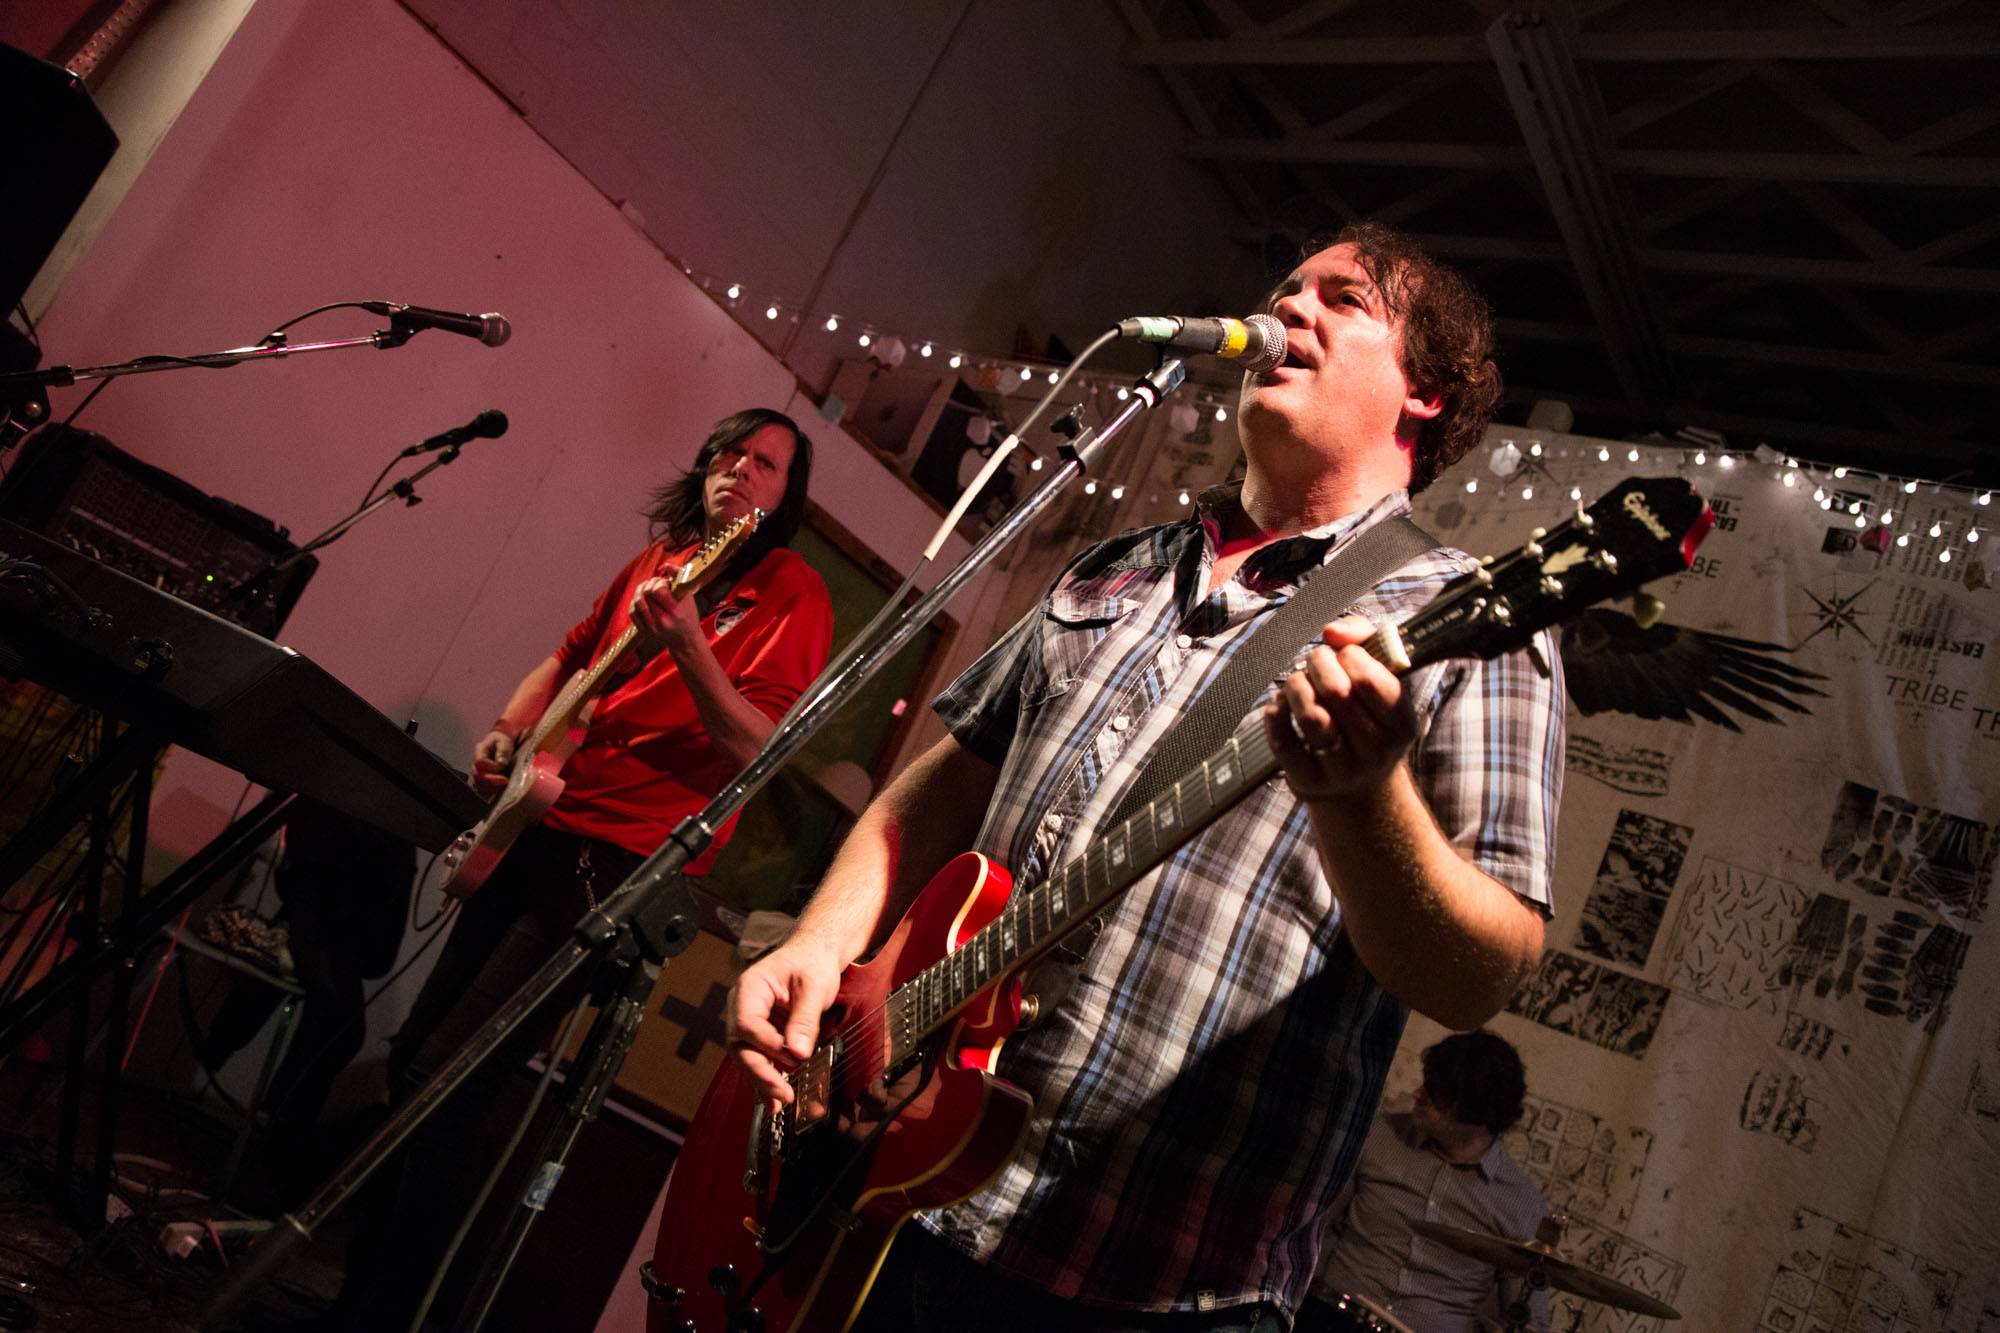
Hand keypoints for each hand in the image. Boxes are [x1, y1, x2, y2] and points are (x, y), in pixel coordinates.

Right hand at [471, 729, 515, 792]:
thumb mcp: (504, 742)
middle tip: (505, 780)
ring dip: (491, 787)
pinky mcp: (482, 779)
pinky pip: (482, 789)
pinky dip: (491, 791)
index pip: (479, 762)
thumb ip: (503, 751)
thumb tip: (500, 763)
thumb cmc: (501, 741)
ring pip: (479, 784)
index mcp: (479, 750)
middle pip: (477, 775)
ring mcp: (477, 772)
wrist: (499, 743)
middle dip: (491, 780)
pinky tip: (501, 789)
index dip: (489, 767)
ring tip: (504, 785)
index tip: (501, 767)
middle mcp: (475, 763)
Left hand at [629, 575, 702, 659]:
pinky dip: (635, 603)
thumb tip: (666, 565)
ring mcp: (653, 627)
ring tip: (647, 590)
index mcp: (676, 611)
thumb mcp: (689, 596)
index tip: (665, 583)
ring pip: (637, 602)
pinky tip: (643, 600)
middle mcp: (663, 620)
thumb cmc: (689, 615)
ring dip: (641, 592)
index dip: (659, 582)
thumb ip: (678, 577)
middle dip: (650, 584)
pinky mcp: (645, 631)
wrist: (685, 639)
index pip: (658, 590)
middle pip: (646, 594)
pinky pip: (632, 612)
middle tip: (656, 584)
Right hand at [727, 935, 844, 1104]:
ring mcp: (749, 1023)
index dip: (766, 1043)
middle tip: (782, 1093)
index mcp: (750, 988)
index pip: (747, 1023)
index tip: (791, 1056)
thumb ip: (805, 1019)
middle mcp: (742, 1007)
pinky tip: (776, 1100)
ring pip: (748, 1057)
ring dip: (763, 1080)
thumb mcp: (814, 987)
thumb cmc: (812, 964)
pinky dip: (768, 1078)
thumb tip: (798, 1053)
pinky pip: (760, 1059)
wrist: (814, 956)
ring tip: (780, 1102)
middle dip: (760, 1071)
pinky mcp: (761, 1035)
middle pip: (740, 1045)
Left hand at [1263, 616, 1417, 801]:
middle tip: (1316, 661)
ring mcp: (1342, 770)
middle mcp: (1376, 750)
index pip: (1370, 680)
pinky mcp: (1309, 781)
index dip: (1350, 655)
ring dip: (1296, 685)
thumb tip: (1332, 631)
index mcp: (1401, 722)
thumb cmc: (1368, 718)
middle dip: (1318, 663)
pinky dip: (1276, 711)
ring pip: (1310, 714)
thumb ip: (1365, 640)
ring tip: (1299, 680)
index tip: (1344, 654)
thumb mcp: (1382, 681)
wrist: (1360, 789)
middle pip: (1336, 691)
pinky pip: (1283, 740)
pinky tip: (1282, 702)